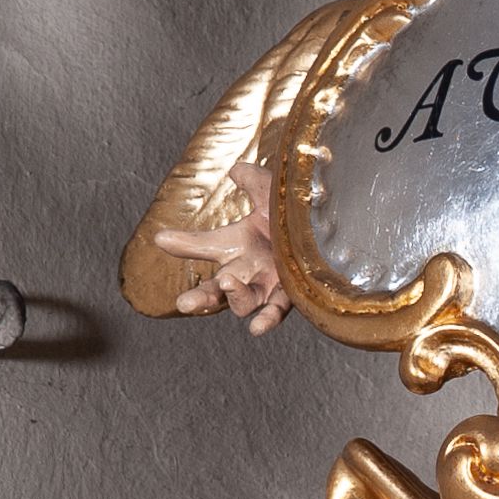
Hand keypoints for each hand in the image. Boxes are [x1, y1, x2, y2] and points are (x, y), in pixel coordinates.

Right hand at [155, 161, 291, 334]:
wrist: (333, 224)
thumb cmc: (298, 212)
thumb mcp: (272, 193)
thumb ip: (251, 181)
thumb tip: (233, 170)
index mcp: (239, 246)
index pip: (205, 246)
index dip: (184, 244)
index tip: (164, 240)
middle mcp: (250, 269)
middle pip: (219, 289)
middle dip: (201, 296)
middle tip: (184, 303)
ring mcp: (270, 283)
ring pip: (244, 301)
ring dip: (233, 295)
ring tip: (225, 283)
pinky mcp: (292, 293)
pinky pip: (277, 310)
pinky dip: (266, 319)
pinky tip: (256, 328)